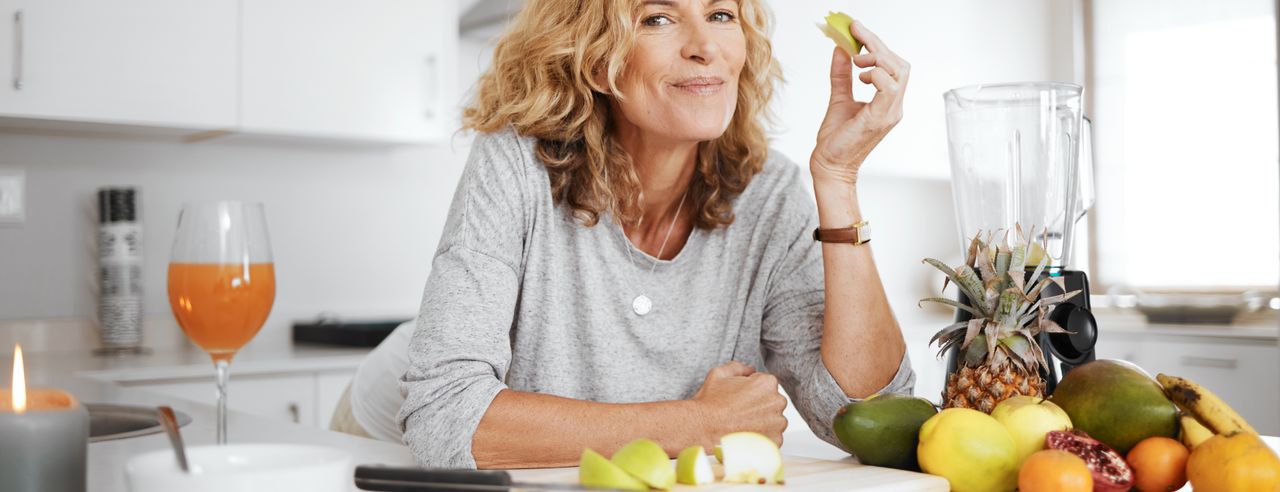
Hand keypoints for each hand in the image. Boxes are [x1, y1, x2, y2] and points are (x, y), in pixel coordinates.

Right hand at [689, 361, 787, 445]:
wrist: (702, 429)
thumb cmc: (710, 403)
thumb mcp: (719, 374)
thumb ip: (739, 367)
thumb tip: (749, 369)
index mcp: (767, 383)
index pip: (766, 384)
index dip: (751, 390)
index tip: (740, 398)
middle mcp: (777, 402)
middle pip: (772, 402)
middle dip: (759, 405)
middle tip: (740, 411)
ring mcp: (777, 423)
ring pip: (774, 420)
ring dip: (762, 422)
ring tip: (742, 424)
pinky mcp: (775, 441)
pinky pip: (772, 437)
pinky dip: (762, 437)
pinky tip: (746, 434)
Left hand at [810, 20, 909, 186]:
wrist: (830, 166)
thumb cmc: (836, 140)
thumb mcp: (839, 98)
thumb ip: (842, 75)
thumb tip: (840, 49)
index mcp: (888, 102)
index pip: (893, 66)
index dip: (877, 45)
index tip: (857, 29)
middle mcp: (894, 107)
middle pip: (899, 64)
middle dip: (878, 45)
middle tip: (856, 35)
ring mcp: (890, 113)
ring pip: (898, 72)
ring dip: (877, 58)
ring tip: (857, 61)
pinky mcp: (880, 118)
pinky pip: (888, 88)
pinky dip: (875, 75)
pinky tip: (860, 77)